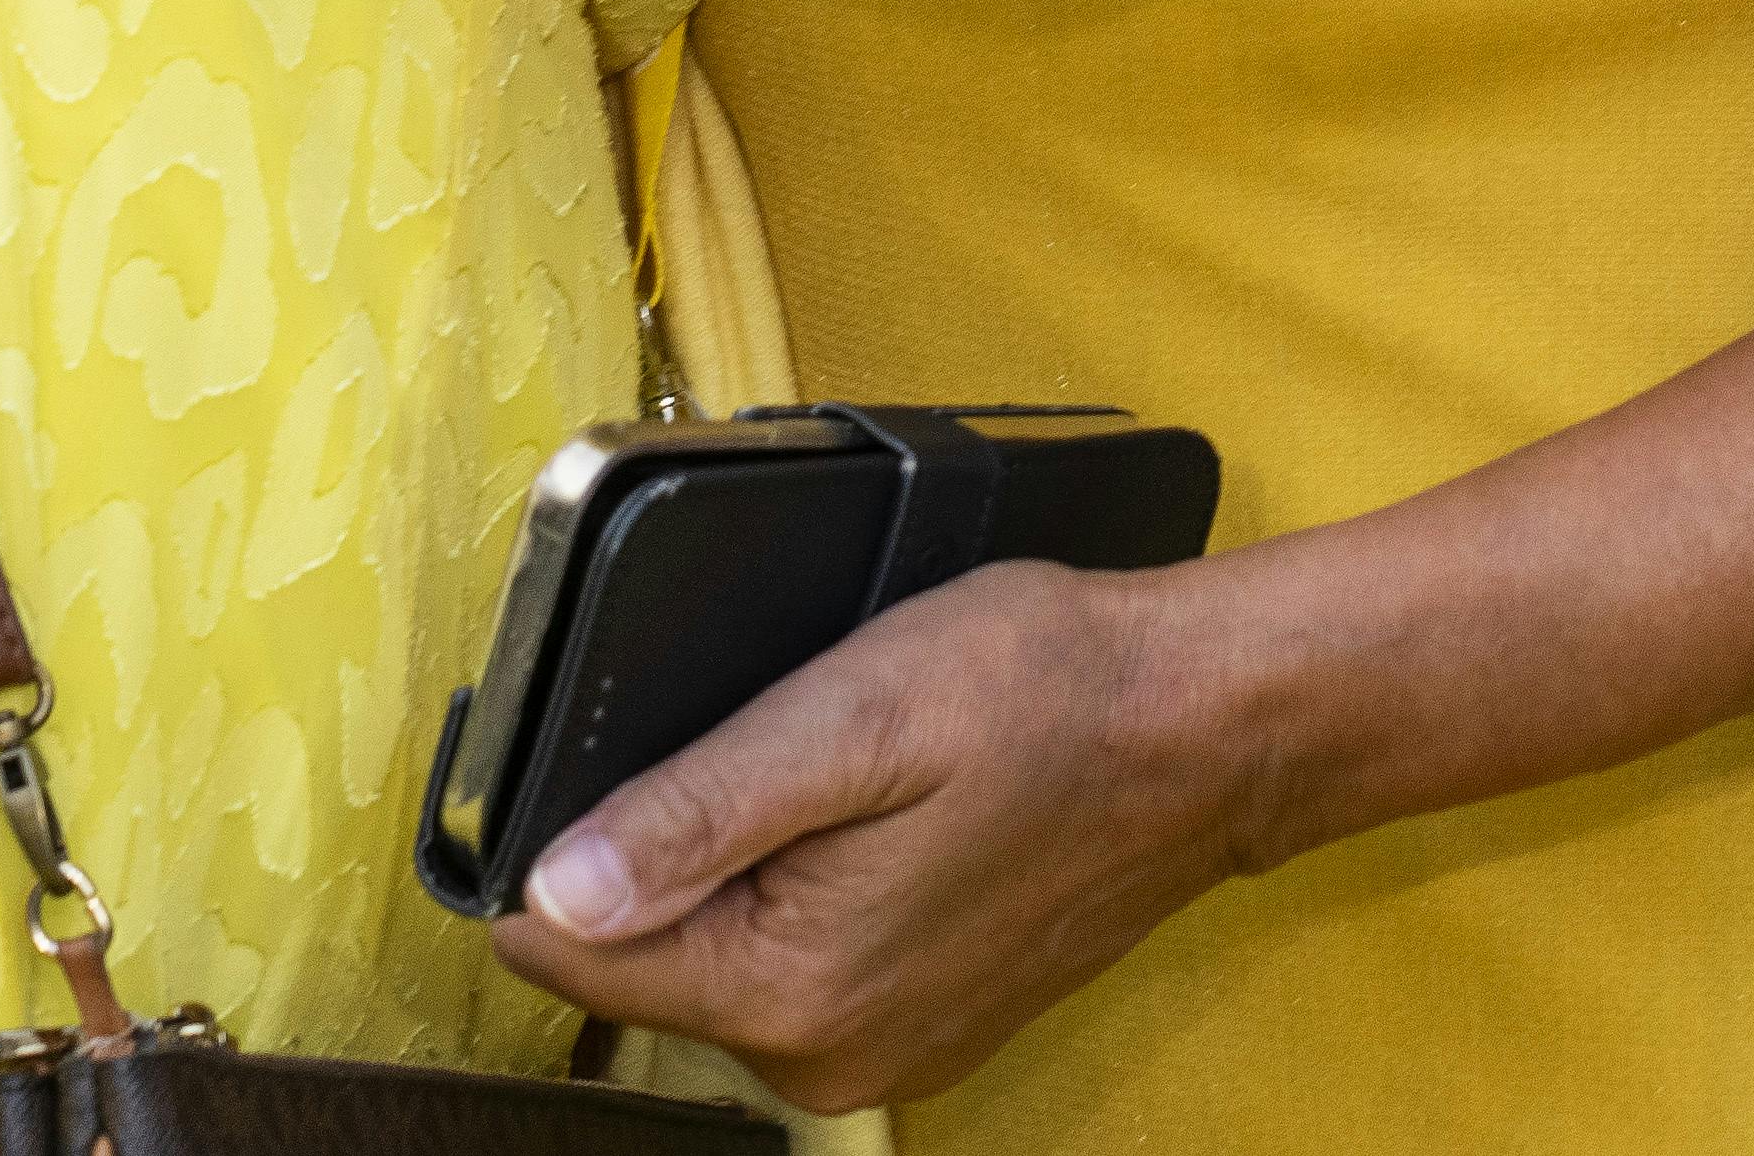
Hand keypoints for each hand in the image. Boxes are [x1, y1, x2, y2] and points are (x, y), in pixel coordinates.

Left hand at [487, 559, 1281, 1113]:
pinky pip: (801, 962)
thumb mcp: (849, 718)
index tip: (643, 757)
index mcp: (789, 989)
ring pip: (720, 955)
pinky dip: (812, 888)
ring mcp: (878, 1049)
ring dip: (747, 864)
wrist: (1201, 729)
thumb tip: (552, 890)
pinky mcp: (919, 1023)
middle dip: (672, 847)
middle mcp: (822, 1055)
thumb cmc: (1045, 698)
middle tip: (779, 746)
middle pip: (643, 955)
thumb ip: (691, 814)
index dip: (567, 838)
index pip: (563, 947)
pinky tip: (882, 819)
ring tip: (843, 774)